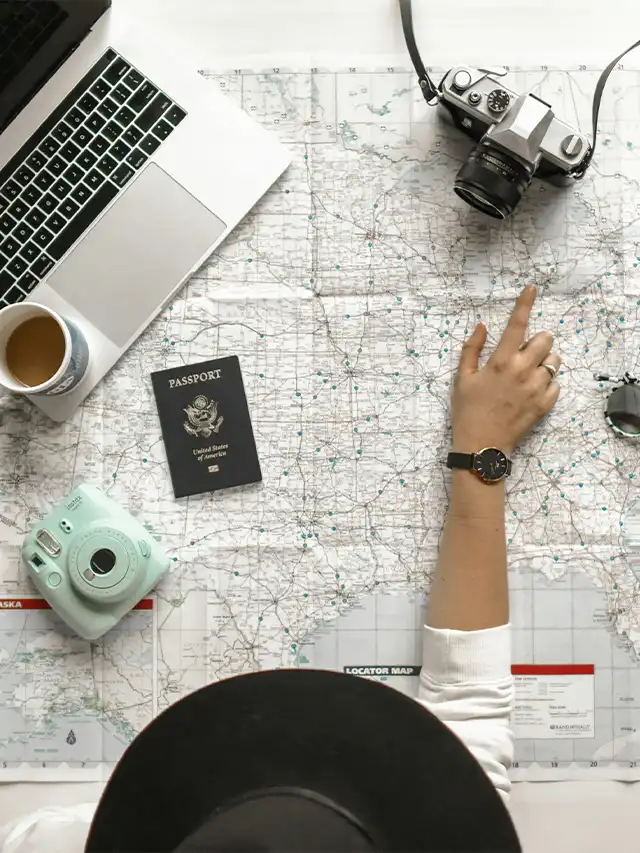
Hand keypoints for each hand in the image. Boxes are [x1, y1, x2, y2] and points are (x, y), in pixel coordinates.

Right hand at [451, 285, 559, 455]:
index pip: (517, 324)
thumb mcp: (462, 378)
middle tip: (524, 352)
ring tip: (529, 372)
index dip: (525, 303)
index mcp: (500, 361)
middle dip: (538, 341)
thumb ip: (471, 349)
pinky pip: (556, 384)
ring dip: (544, 361)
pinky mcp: (545, 404)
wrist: (482, 446)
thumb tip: (483, 326)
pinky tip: (530, 391)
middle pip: (545, 340)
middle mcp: (522, 371)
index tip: (532, 288)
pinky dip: (547, 383)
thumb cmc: (467, 411)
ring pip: (554, 361)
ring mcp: (536, 388)